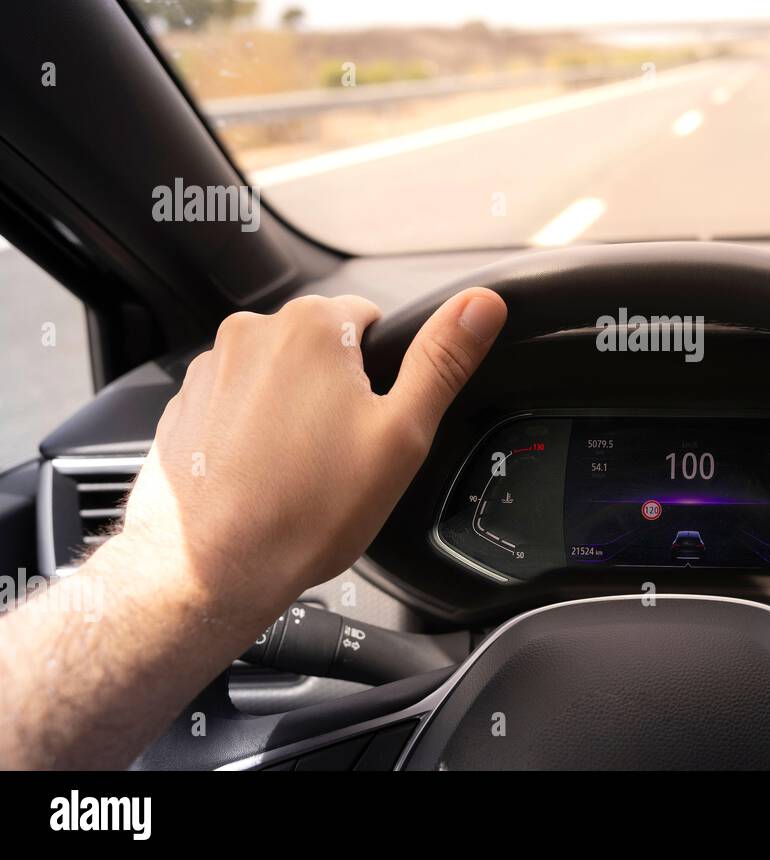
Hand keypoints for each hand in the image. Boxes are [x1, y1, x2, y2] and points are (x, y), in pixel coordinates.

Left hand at [121, 288, 506, 620]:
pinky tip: (261, 474)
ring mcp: (210, 369)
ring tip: (299, 469)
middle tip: (342, 452)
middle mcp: (253, 333)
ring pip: (277, 376)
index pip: (369, 318)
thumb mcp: (403, 433)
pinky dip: (251, 430)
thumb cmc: (308, 509)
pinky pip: (235, 404)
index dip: (383, 373)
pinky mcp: (183, 405)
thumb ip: (444, 359)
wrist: (212, 569)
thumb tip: (482, 304)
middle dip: (337, 388)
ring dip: (292, 407)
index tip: (374, 420)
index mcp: (314, 326)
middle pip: (320, 347)